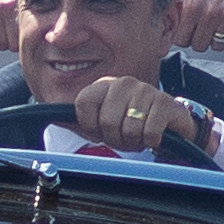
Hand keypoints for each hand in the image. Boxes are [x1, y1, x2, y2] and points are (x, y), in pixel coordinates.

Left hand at [72, 76, 203, 154]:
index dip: (91, 125)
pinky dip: (151, 141)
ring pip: (129, 129)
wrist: (170, 125)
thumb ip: (78, 121)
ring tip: (140, 134)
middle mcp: (123, 83)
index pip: (83, 104)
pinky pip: (149, 132)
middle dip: (116, 137)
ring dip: (135, 140)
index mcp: (104, 85)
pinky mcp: (165, 103)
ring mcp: (145, 90)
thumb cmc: (131, 124)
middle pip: (106, 121)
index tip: (101, 129)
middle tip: (125, 136)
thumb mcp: (102, 123)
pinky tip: (155, 135)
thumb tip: (53, 118)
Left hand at [173, 0, 223, 50]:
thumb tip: (159, 21)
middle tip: (201, 31)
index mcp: (192, 5)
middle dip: (199, 40)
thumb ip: (170, 3)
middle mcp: (210, 12)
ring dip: (216, 40)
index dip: (183, 37)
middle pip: (200, 45)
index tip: (186, 34)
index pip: (181, 39)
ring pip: (218, 46)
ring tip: (215, 28)